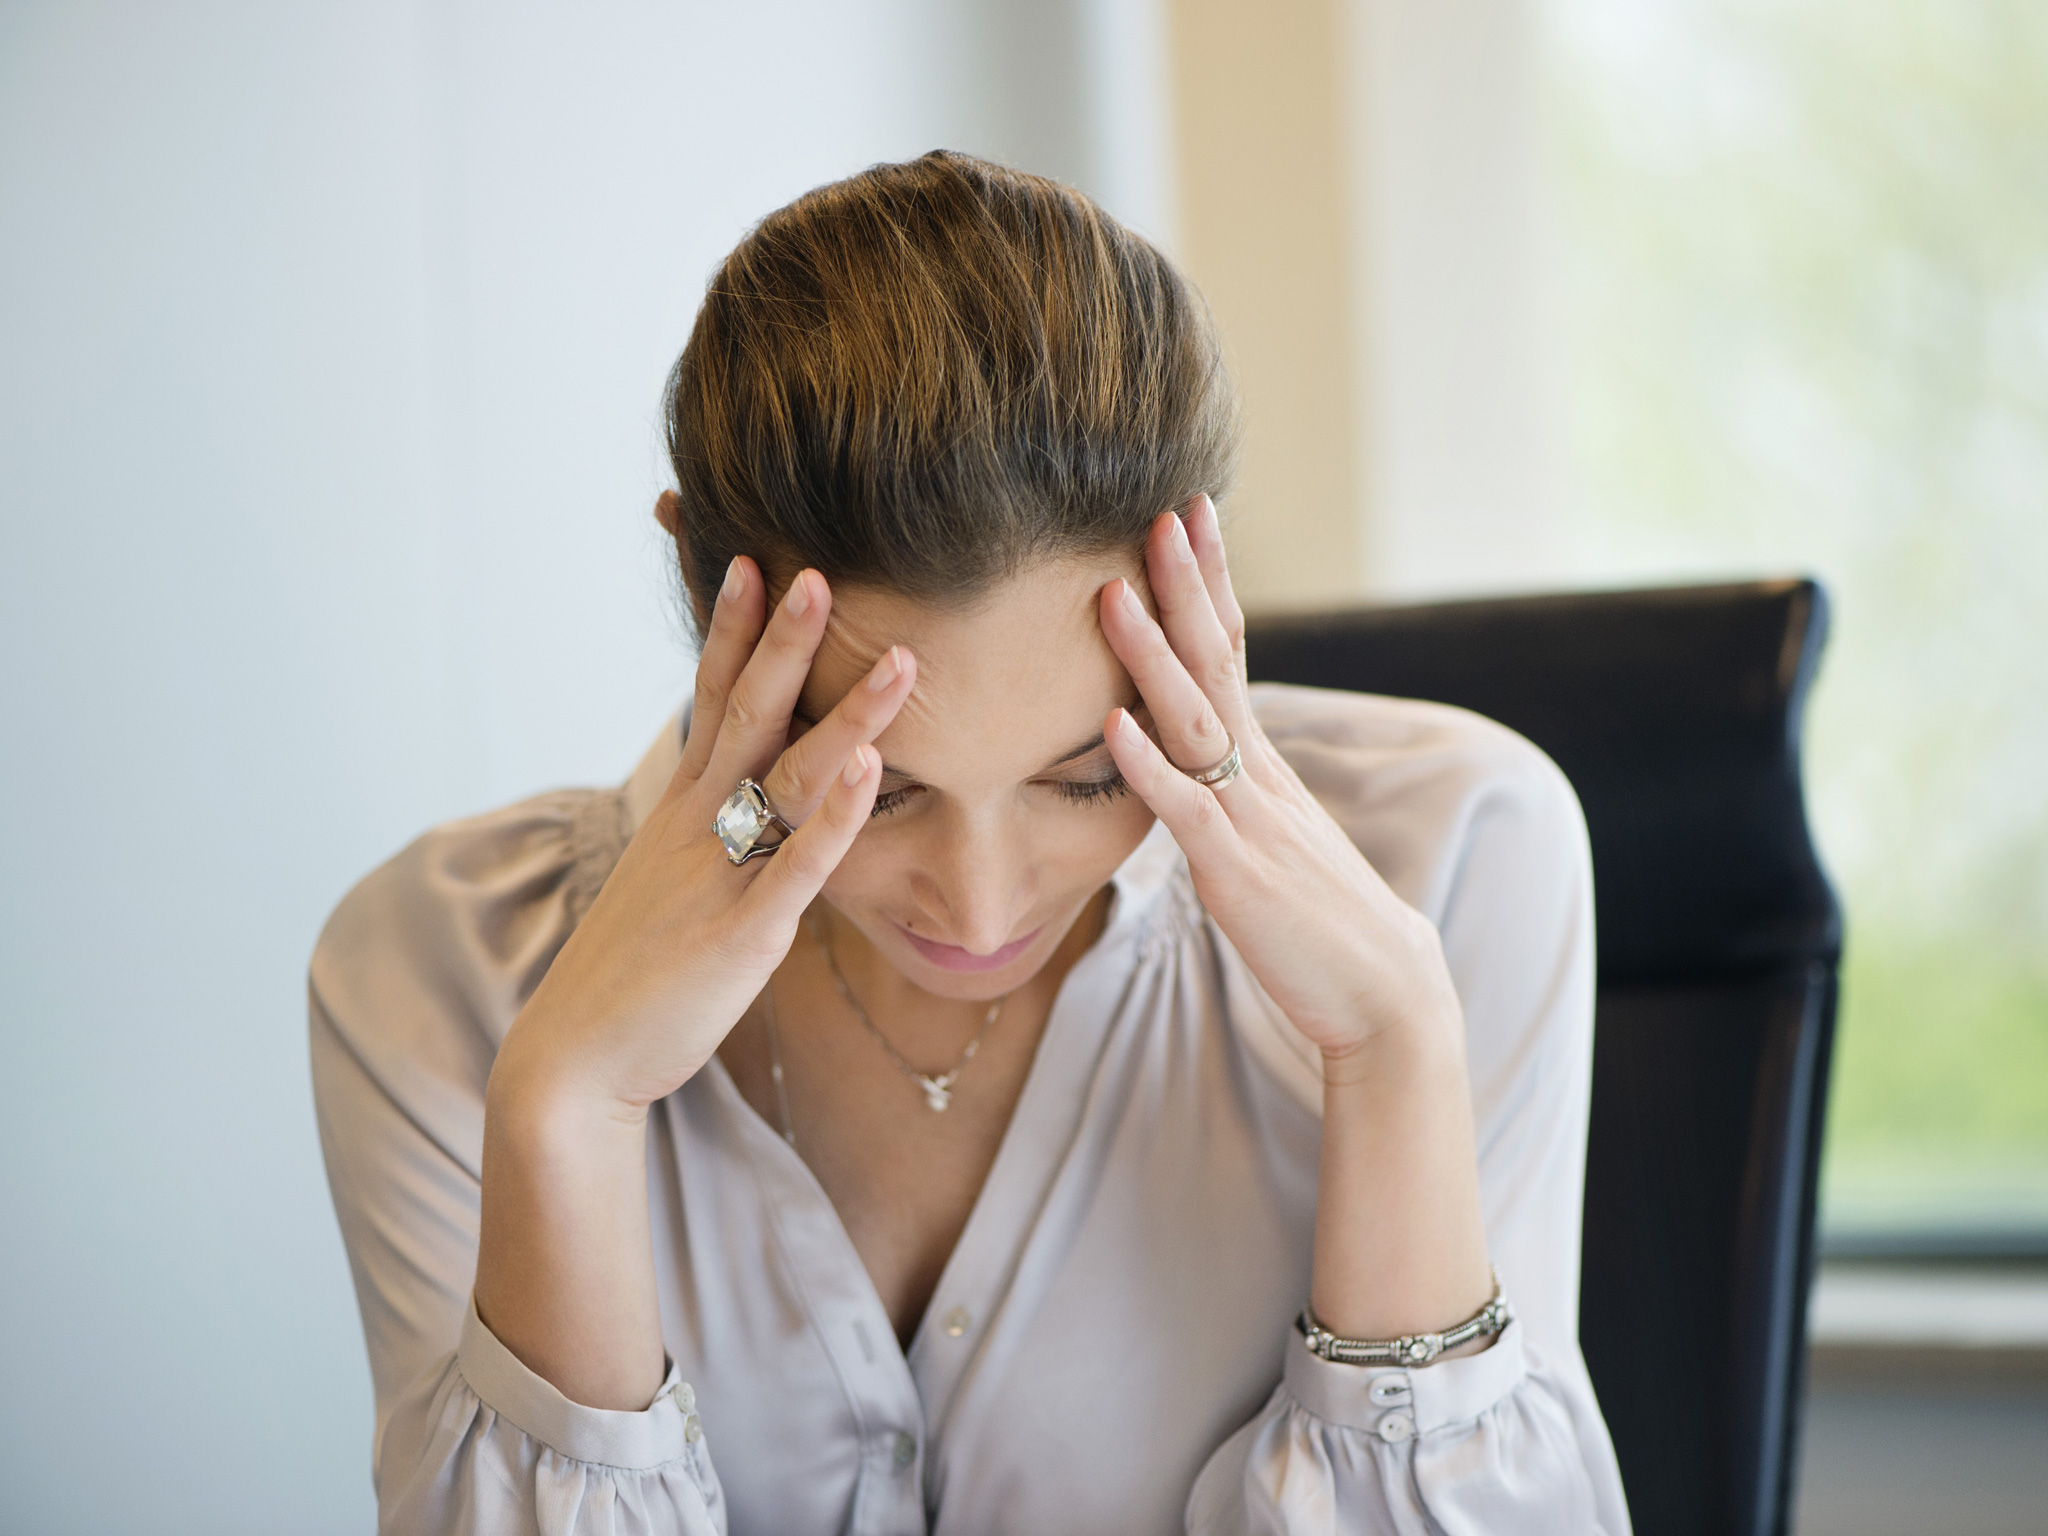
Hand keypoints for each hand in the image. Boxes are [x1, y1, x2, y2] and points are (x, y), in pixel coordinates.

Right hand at [489, 558, 914, 1116]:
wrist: (574, 1060)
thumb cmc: (631, 972)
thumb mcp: (670, 883)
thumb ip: (711, 835)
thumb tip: (752, 800)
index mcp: (681, 813)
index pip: (710, 701)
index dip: (732, 632)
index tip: (750, 561)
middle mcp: (697, 829)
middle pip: (747, 716)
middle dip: (783, 641)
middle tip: (818, 572)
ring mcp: (719, 877)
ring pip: (789, 779)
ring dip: (845, 716)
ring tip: (899, 661)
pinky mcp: (741, 935)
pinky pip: (796, 867)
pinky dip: (835, 817)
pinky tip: (868, 771)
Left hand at [1098, 498, 1464, 1071]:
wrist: (1386, 996)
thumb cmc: (1321, 923)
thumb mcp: (1269, 840)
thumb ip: (1230, 794)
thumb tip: (1189, 760)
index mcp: (1260, 766)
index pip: (1232, 653)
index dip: (1209, 584)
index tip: (1190, 514)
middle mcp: (1256, 777)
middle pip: (1216, 662)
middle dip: (1187, 584)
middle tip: (1164, 510)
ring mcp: (1248, 821)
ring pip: (1194, 721)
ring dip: (1151, 655)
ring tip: (1112, 592)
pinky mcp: (1236, 875)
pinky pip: (1184, 812)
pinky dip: (1147, 766)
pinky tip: (1113, 724)